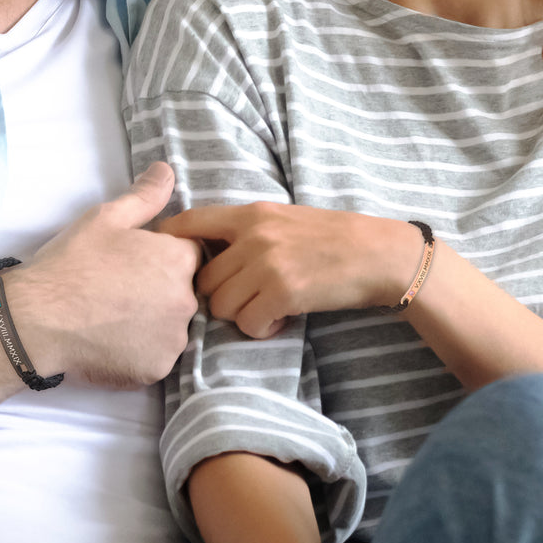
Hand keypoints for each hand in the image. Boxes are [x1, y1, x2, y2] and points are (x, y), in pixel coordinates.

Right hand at [9, 162, 199, 386]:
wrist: (37, 319)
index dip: (161, 256)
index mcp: (179, 260)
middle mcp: (187, 301)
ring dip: (151, 323)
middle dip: (159, 290)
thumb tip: (167, 170)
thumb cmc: (70, 263)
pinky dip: (138, 351)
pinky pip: (154, 356)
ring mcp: (173, 340)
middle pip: (183, 292)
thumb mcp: (106, 218)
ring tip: (111, 318)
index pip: (189, 255)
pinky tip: (110, 341)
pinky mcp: (155, 370)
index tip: (133, 262)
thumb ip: (145, 196)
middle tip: (117, 291)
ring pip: (170, 327)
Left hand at [159, 203, 415, 338]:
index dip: (169, 243)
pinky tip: (280, 320)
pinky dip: (260, 328)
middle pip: (202, 279)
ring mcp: (267, 264)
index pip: (190, 224)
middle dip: (217, 297)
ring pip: (220, 305)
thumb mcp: (284, 219)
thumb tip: (208, 251)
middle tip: (245, 300)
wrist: (378, 254)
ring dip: (239, 315)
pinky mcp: (283, 292)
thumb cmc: (333, 238)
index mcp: (251, 213)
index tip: (164, 262)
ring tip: (265, 310)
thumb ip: (247, 231)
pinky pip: (247, 322)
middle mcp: (253, 235)